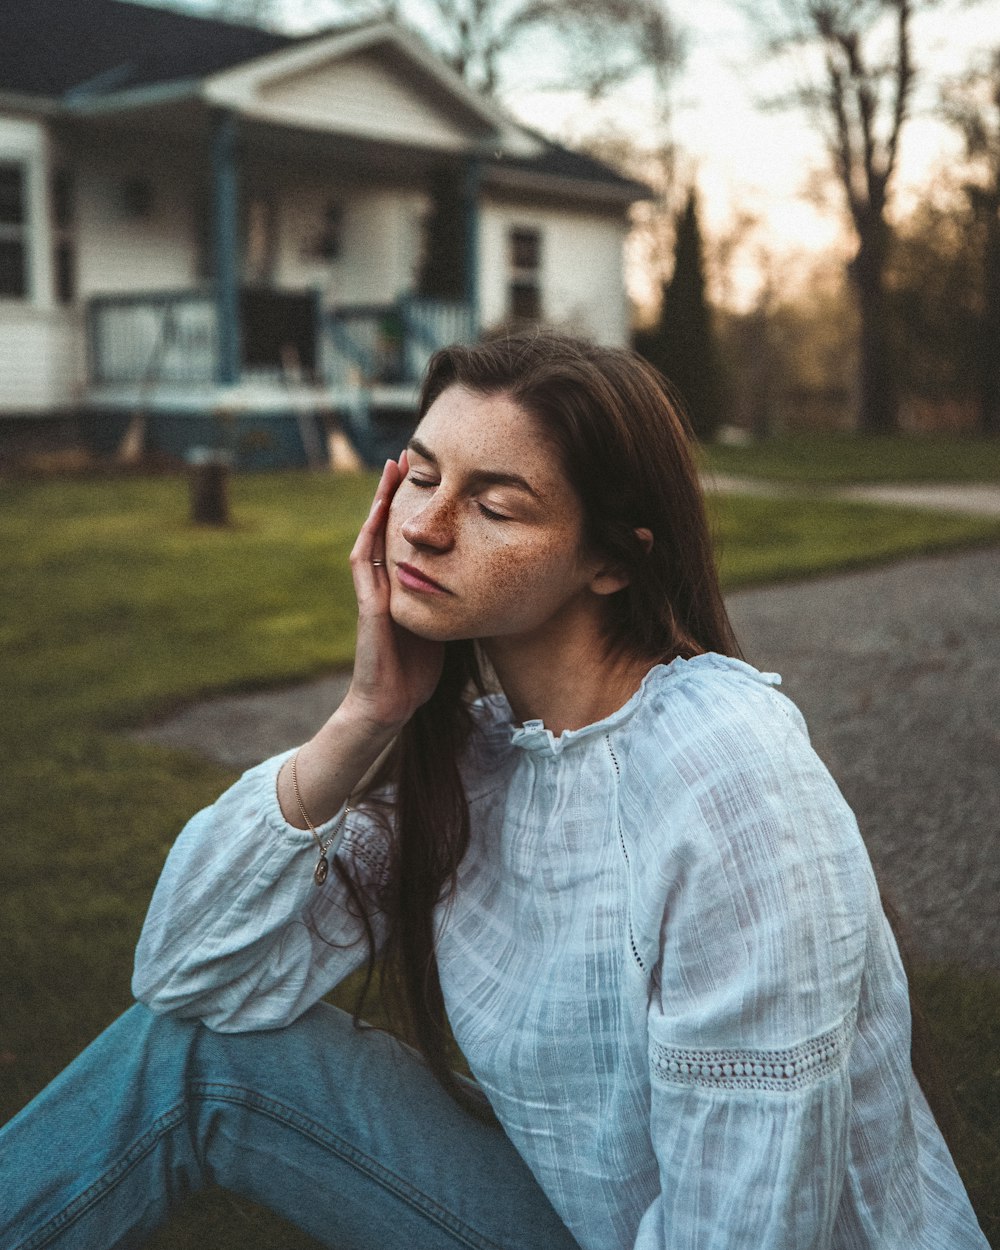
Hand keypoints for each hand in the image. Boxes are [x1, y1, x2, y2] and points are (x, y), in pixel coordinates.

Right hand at [343, 452, 444, 731]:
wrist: (391, 704)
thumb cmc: (417, 670)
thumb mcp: (442, 622)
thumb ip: (451, 598)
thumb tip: (483, 577)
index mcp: (401, 584)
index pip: (404, 535)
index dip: (411, 505)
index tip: (425, 474)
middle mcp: (383, 583)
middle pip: (384, 526)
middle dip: (392, 492)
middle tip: (404, 456)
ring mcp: (372, 594)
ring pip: (370, 537)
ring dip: (378, 504)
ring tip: (390, 472)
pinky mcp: (369, 609)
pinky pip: (365, 567)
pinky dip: (368, 539)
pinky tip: (375, 516)